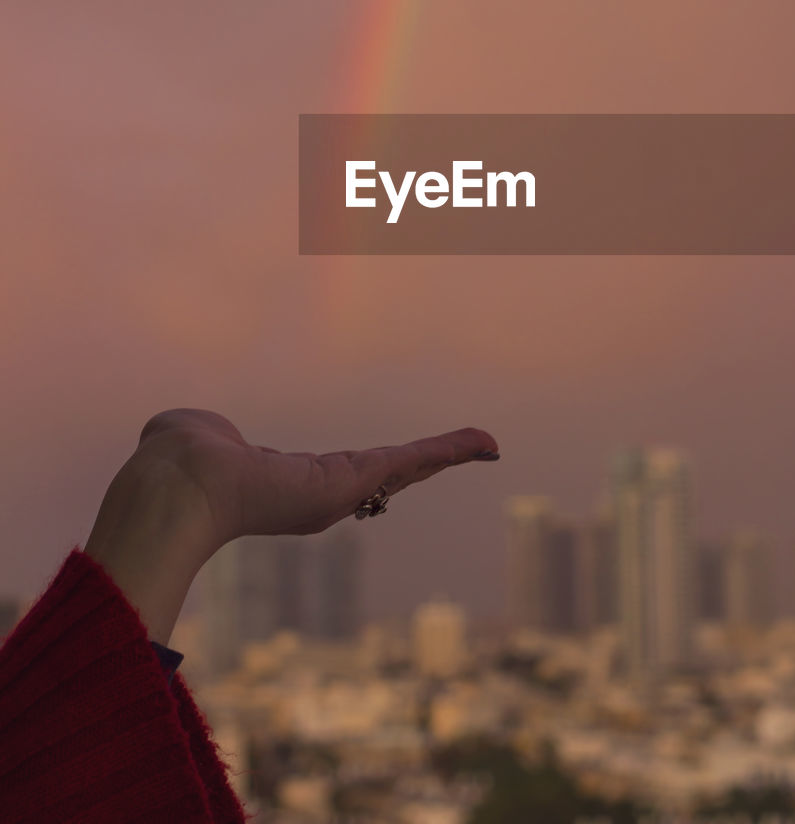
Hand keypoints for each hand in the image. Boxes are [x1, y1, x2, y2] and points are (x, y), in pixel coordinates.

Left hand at [85, 408, 499, 643]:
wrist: (178, 485)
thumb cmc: (175, 463)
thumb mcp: (199, 437)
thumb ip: (201, 434)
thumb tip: (182, 432)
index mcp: (289, 485)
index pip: (342, 475)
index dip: (373, 469)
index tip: (396, 464)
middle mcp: (320, 496)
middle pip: (387, 474)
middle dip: (427, 463)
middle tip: (466, 452)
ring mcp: (340, 492)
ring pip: (406, 467)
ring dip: (449, 454)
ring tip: (485, 445)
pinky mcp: (354, 479)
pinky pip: (412, 458)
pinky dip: (451, 449)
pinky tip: (484, 444)